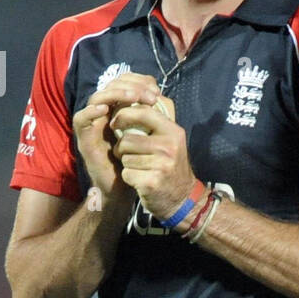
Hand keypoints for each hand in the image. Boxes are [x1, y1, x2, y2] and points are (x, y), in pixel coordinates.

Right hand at [73, 72, 161, 198]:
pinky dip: (90, 111)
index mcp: (119, 109)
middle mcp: (104, 114)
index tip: (157, 91)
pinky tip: (105, 109)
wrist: (124, 189)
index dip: (139, 82)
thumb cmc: (137, 161)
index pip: (124, 83)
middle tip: (150, 95)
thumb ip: (152, 117)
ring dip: (115, 94)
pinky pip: (80, 119)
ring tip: (133, 97)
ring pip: (96, 98)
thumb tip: (161, 96)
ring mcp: (93, 125)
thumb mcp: (148, 135)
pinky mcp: (84, 138)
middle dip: (132, 86)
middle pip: (110, 86)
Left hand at [110, 95, 194, 221]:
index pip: (144, 112)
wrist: (183, 198)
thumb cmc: (170, 166)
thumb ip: (155, 122)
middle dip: (123, 148)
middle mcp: (170, 147)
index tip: (115, 121)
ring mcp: (162, 165)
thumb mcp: (170, 140)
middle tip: (131, 155)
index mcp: (174, 132)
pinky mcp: (152, 182)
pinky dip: (129, 178)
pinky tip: (140, 181)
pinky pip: (126, 174)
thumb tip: (132, 99)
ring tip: (139, 168)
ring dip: (126, 164)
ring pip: (125, 157)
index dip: (124, 114)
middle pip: (127, 140)